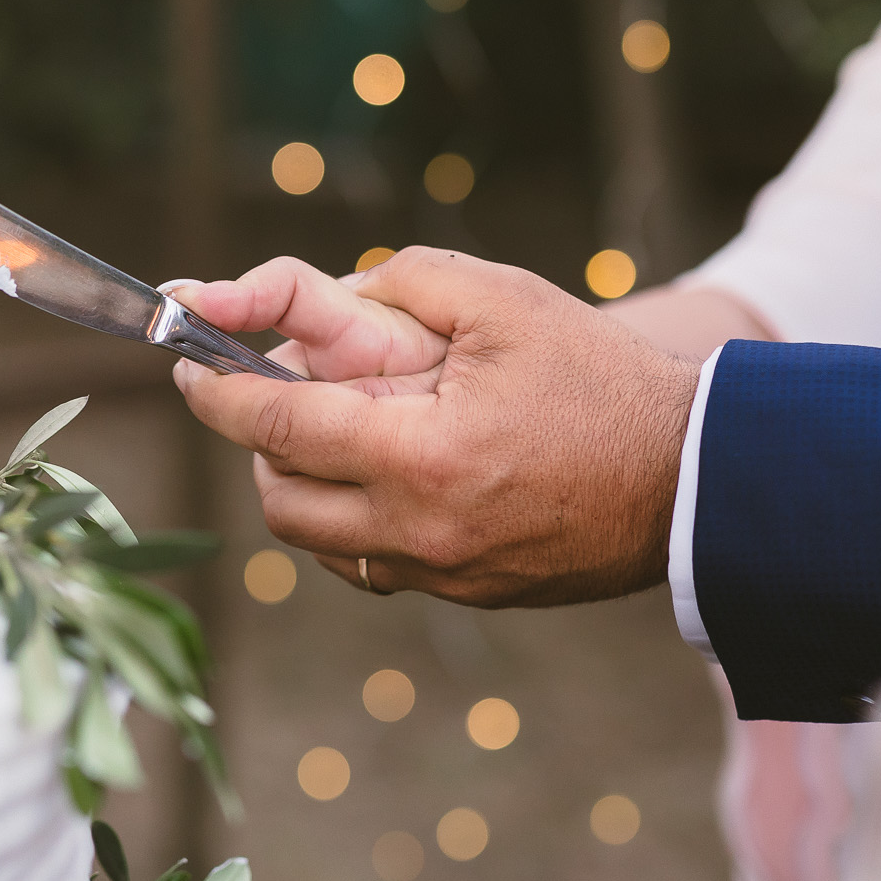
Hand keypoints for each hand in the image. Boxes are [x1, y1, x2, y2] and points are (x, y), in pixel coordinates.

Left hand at [169, 249, 699, 607]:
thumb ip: (401, 284)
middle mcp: (418, 530)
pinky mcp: (468, 596)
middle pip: (279, 498)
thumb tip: (323, 297)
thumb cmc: (600, 381)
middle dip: (261, 441)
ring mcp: (442, 575)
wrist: (695, 477)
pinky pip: (373, 565)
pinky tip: (393, 472)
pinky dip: (357, 520)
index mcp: (420, 455)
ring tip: (347, 428)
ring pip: (319, 542)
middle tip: (283, 390)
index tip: (186, 363)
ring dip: (307, 482)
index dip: (216, 389)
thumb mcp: (503, 301)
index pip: (275, 422)